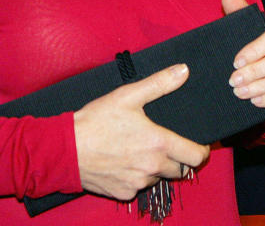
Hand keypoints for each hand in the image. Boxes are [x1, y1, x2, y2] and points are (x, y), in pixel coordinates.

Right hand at [73, 64, 209, 200]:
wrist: (64, 150)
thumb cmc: (96, 121)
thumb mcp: (128, 95)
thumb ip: (160, 83)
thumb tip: (184, 71)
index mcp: (159, 144)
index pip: (196, 157)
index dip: (200, 150)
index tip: (197, 144)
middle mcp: (151, 168)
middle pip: (179, 170)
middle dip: (177, 158)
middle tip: (164, 143)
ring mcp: (137, 183)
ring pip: (158, 178)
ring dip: (155, 167)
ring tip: (140, 150)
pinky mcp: (123, 193)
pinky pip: (138, 187)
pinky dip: (136, 177)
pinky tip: (124, 162)